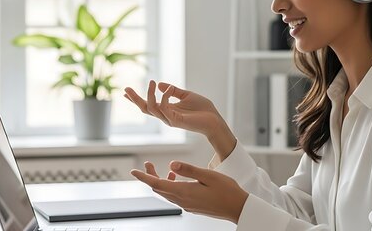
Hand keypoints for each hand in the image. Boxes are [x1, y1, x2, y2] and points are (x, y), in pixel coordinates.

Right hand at [124, 81, 235, 157]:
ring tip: (151, 82)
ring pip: (152, 108)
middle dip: (135, 99)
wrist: (215, 120)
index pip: (148, 105)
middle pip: (145, 109)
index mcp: (167, 110)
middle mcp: (166, 116)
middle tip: (126, 89)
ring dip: (149, 94)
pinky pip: (164, 109)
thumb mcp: (186, 95)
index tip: (125, 92)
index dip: (136, 99)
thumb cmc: (202, 109)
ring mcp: (170, 119)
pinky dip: (163, 98)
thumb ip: (173, 90)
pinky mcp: (176, 121)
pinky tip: (166, 89)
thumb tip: (159, 84)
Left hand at [131, 160, 248, 223]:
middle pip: (159, 188)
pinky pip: (175, 196)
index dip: (144, 177)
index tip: (133, 171)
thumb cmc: (226, 190)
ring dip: (162, 181)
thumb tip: (171, 164)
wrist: (238, 208)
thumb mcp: (208, 175)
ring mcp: (187, 205)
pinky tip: (178, 179)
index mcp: (184, 192)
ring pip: (167, 193)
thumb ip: (188, 169)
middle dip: (151, 176)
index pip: (157, 183)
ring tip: (167, 170)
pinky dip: (172, 186)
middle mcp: (183, 200)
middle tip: (148, 164)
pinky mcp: (192, 206)